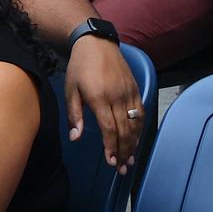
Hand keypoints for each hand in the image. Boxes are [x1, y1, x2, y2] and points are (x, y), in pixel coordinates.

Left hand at [64, 36, 141, 172]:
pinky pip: (141, 114)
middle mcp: (118, 98)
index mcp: (99, 98)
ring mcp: (130, 94)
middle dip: (124, 151)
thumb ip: (74, 115)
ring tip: (131, 159)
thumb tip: (76, 137)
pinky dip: (140, 129)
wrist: (97, 43)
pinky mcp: (137, 91)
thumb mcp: (70, 90)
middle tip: (122, 168)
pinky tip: (137, 140)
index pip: (109, 129)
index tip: (111, 162)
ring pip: (136, 124)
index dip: (111, 147)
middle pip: (125, 130)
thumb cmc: (80, 67)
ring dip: (134, 144)